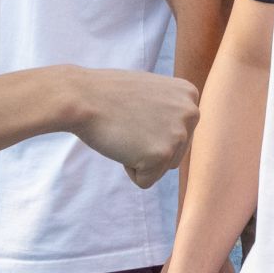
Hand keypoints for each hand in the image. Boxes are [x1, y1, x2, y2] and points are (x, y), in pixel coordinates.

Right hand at [73, 69, 199, 188]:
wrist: (82, 97)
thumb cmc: (107, 94)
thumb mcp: (151, 92)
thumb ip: (169, 109)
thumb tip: (172, 131)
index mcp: (188, 94)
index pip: (178, 131)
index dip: (150, 128)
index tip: (134, 111)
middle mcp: (191, 112)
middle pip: (175, 153)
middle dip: (148, 146)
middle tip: (127, 123)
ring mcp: (179, 134)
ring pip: (162, 168)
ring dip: (140, 158)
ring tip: (124, 131)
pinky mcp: (162, 155)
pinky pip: (146, 181)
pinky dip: (129, 169)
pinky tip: (120, 143)